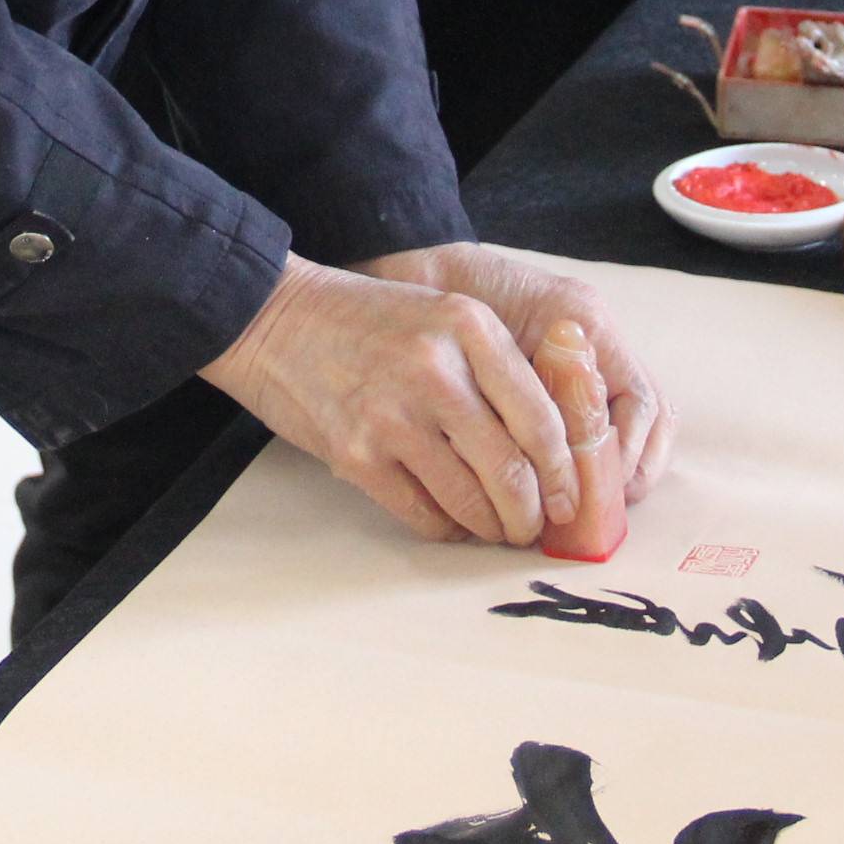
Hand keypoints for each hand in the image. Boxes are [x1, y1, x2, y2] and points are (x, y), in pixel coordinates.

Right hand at [199, 254, 576, 544]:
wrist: (273, 318)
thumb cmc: (366, 319)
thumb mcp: (443, 314)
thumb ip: (495, 365)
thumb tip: (546, 448)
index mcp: (470, 327)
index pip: (543, 418)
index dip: (565, 473)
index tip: (570, 498)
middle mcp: (437, 370)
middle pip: (512, 470)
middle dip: (532, 514)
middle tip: (535, 527)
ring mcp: (393, 415)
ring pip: (470, 500)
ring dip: (493, 528)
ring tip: (498, 529)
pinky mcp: (356, 454)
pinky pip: (422, 514)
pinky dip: (446, 529)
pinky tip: (452, 523)